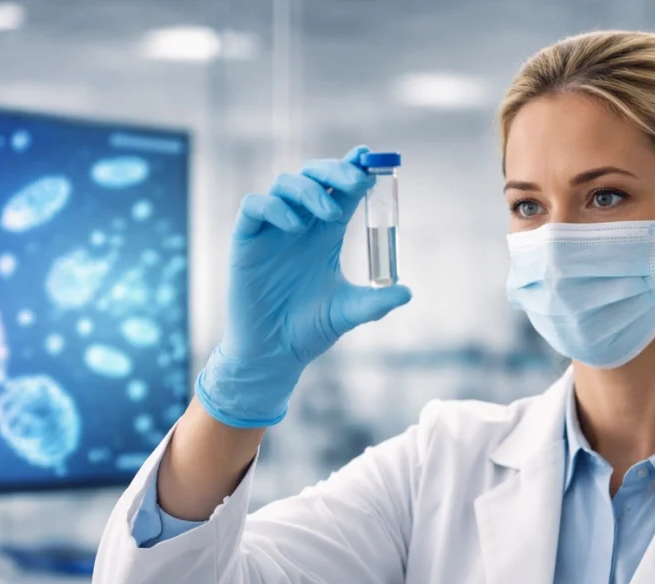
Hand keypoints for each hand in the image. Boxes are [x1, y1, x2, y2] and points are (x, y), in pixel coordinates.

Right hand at [196, 146, 411, 426]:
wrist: (273, 353)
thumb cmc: (309, 330)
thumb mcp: (348, 313)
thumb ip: (376, 302)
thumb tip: (408, 292)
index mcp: (326, 233)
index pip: (341, 189)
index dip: (355, 168)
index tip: (372, 158)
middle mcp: (300, 224)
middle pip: (314, 176)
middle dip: (336, 171)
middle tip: (358, 182)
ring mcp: (271, 229)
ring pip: (285, 183)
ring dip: (310, 190)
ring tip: (330, 215)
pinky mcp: (246, 240)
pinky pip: (254, 206)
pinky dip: (274, 207)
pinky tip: (295, 226)